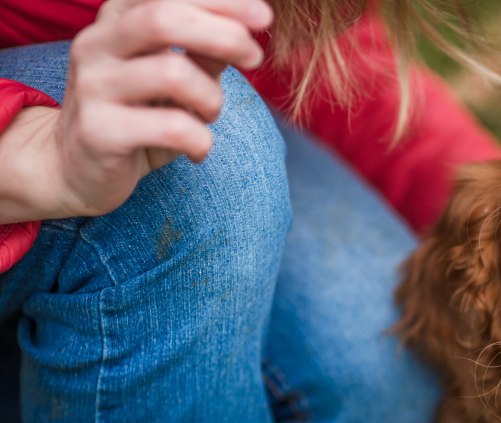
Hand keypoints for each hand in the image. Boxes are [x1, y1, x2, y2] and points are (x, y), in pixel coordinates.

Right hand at [0, 0, 272, 221]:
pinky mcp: (99, 131)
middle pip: (163, 18)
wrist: (77, 168)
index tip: (263, 16)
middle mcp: (97, 44)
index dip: (220, 0)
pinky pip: (172, 128)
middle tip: (254, 58)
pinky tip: (197, 150)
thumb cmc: (138, 115)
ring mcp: (93, 86)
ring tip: (210, 115)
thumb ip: (204, 52)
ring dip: (212, 98)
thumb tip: (246, 31)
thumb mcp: (174, 77)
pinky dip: (201, 140)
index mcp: (116, 20)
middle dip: (223, 34)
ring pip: (173, 74)